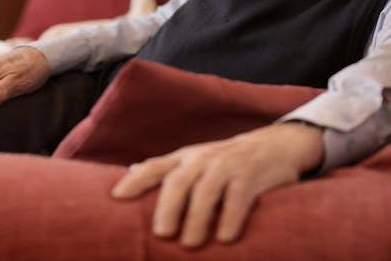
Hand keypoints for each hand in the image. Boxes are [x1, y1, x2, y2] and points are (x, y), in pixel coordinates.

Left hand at [110, 122, 322, 247]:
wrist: (274, 145)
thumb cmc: (225, 160)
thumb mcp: (194, 159)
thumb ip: (165, 167)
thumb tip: (131, 172)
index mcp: (185, 157)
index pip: (154, 168)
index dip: (135, 181)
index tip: (116, 198)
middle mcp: (202, 159)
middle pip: (179, 181)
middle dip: (168, 207)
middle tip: (161, 233)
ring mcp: (226, 167)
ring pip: (206, 192)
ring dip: (196, 218)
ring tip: (188, 244)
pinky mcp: (250, 177)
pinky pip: (238, 198)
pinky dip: (230, 218)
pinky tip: (224, 238)